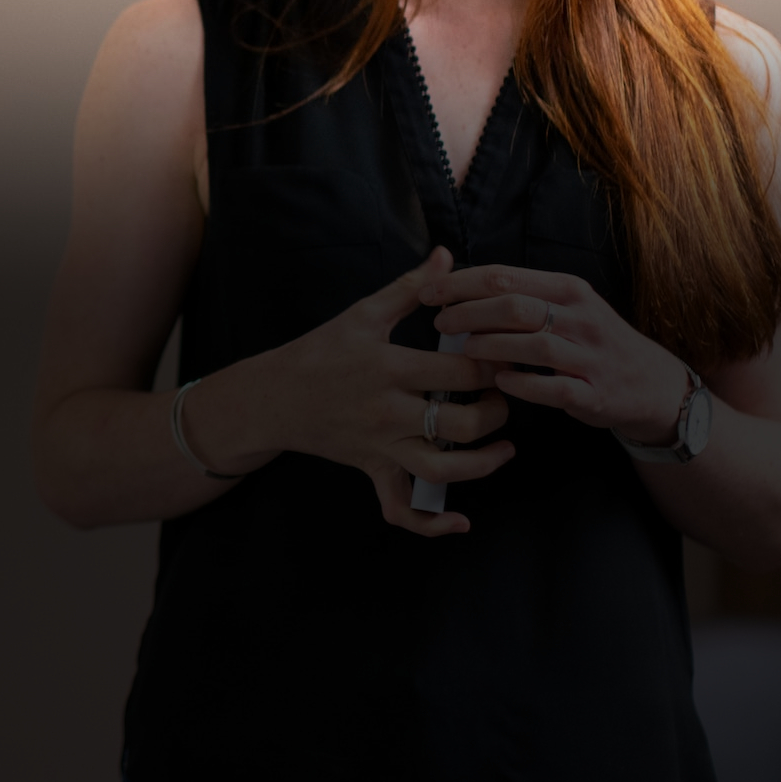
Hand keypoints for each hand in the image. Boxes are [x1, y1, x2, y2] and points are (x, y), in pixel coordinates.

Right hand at [225, 246, 513, 534]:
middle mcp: (388, 412)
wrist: (273, 397)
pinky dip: (431, 524)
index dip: (494, 365)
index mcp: (389, 367)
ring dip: (484, 464)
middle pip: (462, 424)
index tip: (507, 356)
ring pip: (443, 470)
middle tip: (504, 396)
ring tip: (504, 447)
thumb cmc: (320, 351)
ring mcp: (381, 446)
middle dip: (497, 411)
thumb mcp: (363, 314)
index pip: (461, 372)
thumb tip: (446, 256)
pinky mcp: (373, 470)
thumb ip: (410, 288)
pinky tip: (460, 521)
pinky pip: (401, 509)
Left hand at [421, 264, 692, 445]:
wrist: (651, 384)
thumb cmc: (592, 341)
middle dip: (469, 312)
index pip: (505, 277)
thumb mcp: (566, 306)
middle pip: (514, 306)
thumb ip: (520, 295)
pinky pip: (554, 387)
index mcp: (568, 290)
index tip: (428, 291)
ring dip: (492, 346)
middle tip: (440, 322)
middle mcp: (581, 317)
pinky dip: (523, 384)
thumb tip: (457, 285)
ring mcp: (590, 356)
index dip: (460, 283)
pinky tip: (499, 381)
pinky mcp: (595, 393)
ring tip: (464, 350)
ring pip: (533, 344)